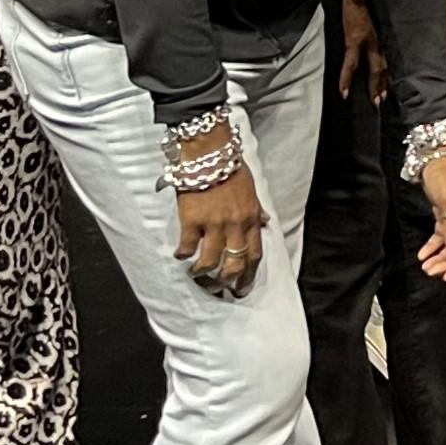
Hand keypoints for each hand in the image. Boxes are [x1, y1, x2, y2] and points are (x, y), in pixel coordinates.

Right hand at [173, 162, 269, 296]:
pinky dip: (183, 254)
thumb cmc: (231, 168)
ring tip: (197, 275)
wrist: (209, 154)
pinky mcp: (192, 220)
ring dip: (203, 273)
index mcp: (250, 218)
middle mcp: (234, 225)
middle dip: (228, 281)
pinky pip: (188, 246)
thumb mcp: (252, 189)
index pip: (254, 254)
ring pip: (210, 260)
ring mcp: (213, 224)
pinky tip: (179, 256)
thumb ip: (257, 209)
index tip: (242, 287)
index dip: (249, 273)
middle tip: (220, 290)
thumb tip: (266, 222)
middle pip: (234, 263)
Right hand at [336, 0, 388, 101]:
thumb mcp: (369, 24)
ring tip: (374, 101)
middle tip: (382, 102)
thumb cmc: (360, 8)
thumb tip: (372, 48)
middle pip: (381, 69)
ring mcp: (365, 43)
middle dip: (382, 86)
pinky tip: (344, 92)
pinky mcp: (352, 41)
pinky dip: (346, 78)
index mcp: (378, 39)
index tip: (388, 91)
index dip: (386, 77)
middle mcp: (375, 43)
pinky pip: (350, 64)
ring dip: (373, 86)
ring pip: (372, 69)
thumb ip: (371, 36)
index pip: (385, 62)